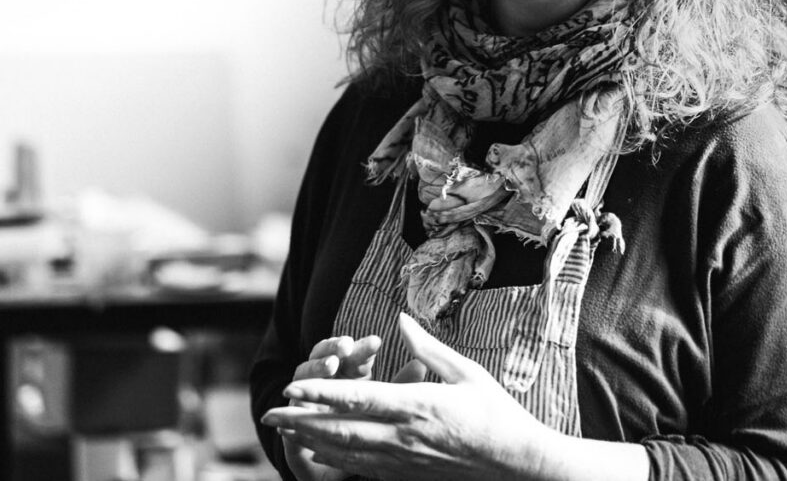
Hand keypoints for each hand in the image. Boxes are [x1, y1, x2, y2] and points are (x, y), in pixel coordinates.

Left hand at [262, 313, 555, 480]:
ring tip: (283, 431)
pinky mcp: (406, 473)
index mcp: (418, 406)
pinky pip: (362, 467)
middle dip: (301, 420)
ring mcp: (403, 459)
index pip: (359, 398)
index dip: (322, 392)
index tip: (294, 384)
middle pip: (340, 430)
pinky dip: (334, 459)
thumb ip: (427, 348)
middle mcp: (404, 436)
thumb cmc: (496, 413)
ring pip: (345, 451)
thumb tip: (401, 320)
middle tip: (270, 412)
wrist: (516, 465)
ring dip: (310, 440)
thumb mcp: (466, 372)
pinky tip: (317, 453)